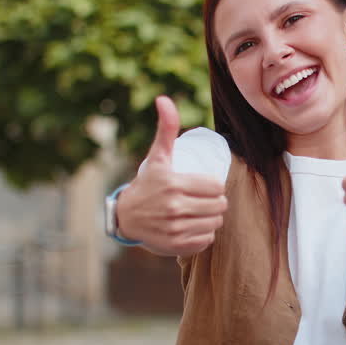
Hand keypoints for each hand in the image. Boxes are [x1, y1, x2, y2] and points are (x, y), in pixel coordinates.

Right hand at [115, 96, 227, 255]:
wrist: (126, 216)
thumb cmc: (147, 183)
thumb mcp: (158, 156)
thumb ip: (166, 128)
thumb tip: (164, 98)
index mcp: (174, 184)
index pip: (216, 186)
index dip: (213, 186)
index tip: (204, 185)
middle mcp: (174, 207)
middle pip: (219, 206)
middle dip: (215, 202)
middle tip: (204, 200)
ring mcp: (175, 228)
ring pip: (215, 223)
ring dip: (212, 218)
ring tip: (200, 212)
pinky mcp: (176, 246)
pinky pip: (206, 240)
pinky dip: (203, 235)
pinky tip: (193, 227)